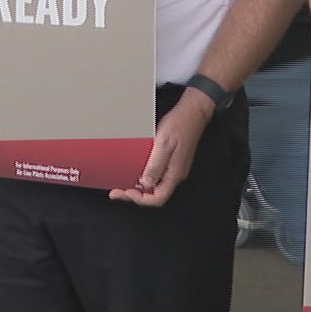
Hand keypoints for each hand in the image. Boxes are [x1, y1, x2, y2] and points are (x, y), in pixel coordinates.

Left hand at [109, 88, 213, 206]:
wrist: (192, 112)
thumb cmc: (180, 124)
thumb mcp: (164, 144)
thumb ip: (155, 165)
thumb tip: (145, 183)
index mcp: (174, 173)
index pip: (157, 198)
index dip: (140, 199)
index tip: (126, 192)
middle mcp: (175, 174)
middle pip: (155, 194)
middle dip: (135, 195)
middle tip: (118, 191)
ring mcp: (174, 168)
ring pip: (155, 185)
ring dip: (139, 187)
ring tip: (124, 183)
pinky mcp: (172, 160)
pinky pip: (157, 174)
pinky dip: (144, 176)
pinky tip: (136, 171)